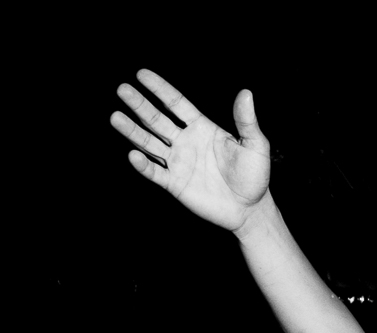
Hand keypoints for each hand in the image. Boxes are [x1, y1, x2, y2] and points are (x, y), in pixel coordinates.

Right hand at [111, 70, 271, 232]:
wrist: (250, 208)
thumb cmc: (254, 175)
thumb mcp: (255, 145)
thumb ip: (246, 121)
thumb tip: (246, 92)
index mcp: (202, 128)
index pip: (176, 104)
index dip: (160, 89)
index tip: (142, 74)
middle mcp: (186, 142)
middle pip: (157, 120)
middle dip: (140, 105)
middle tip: (122, 89)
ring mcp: (178, 162)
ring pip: (150, 143)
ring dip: (132, 131)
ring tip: (115, 117)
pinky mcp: (175, 184)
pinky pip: (155, 173)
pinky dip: (144, 165)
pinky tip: (133, 154)